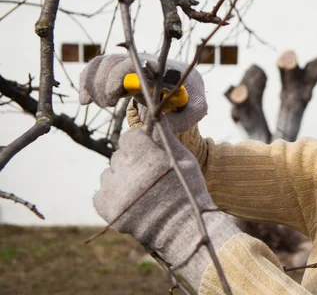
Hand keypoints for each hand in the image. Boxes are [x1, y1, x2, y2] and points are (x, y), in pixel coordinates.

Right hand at [79, 54, 206, 131]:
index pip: (134, 65)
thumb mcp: (197, 109)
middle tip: (107, 104)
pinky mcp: (121, 73)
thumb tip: (160, 122)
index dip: (118, 77)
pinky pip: (98, 69)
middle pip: (113, 62)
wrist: (188, 89)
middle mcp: (143, 63)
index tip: (114, 98)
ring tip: (101, 104)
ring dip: (94, 83)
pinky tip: (84, 100)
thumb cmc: (192, 98)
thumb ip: (185, 116)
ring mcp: (131, 66)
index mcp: (161, 68)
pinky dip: (87, 82)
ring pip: (103, 63)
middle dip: (103, 83)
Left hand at [94, 125, 238, 287]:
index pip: (130, 136)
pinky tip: (129, 200)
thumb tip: (157, 114)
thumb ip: (166, 137)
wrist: (184, 231)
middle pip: (119, 155)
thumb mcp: (184, 160)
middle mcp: (127, 172)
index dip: (140, 142)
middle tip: (149, 174)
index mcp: (147, 157)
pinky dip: (111, 195)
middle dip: (132, 160)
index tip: (149, 151)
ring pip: (108, 173)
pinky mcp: (107, 209)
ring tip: (140, 190)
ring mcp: (115, 192)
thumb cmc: (189, 191)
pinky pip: (100, 193)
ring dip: (121, 177)